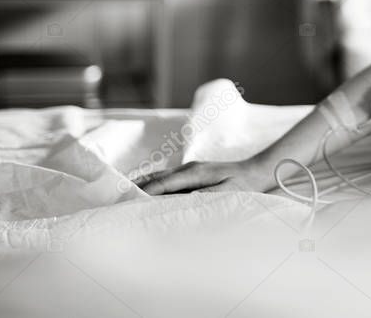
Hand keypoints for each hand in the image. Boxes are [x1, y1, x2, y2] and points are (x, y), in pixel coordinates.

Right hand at [133, 158, 273, 195]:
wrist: (257, 170)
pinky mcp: (192, 173)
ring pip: (158, 175)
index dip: (142, 193)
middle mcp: (187, 169)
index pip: (161, 184)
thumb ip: (204, 198)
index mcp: (193, 173)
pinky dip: (151, 184)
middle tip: (112, 198)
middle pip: (154, 177)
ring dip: (140, 184)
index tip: (124, 202)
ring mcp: (188, 169)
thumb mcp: (227, 193)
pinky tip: (144, 190)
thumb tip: (183, 201)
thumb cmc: (244, 184)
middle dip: (133, 187)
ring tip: (121, 194)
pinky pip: (166, 178)